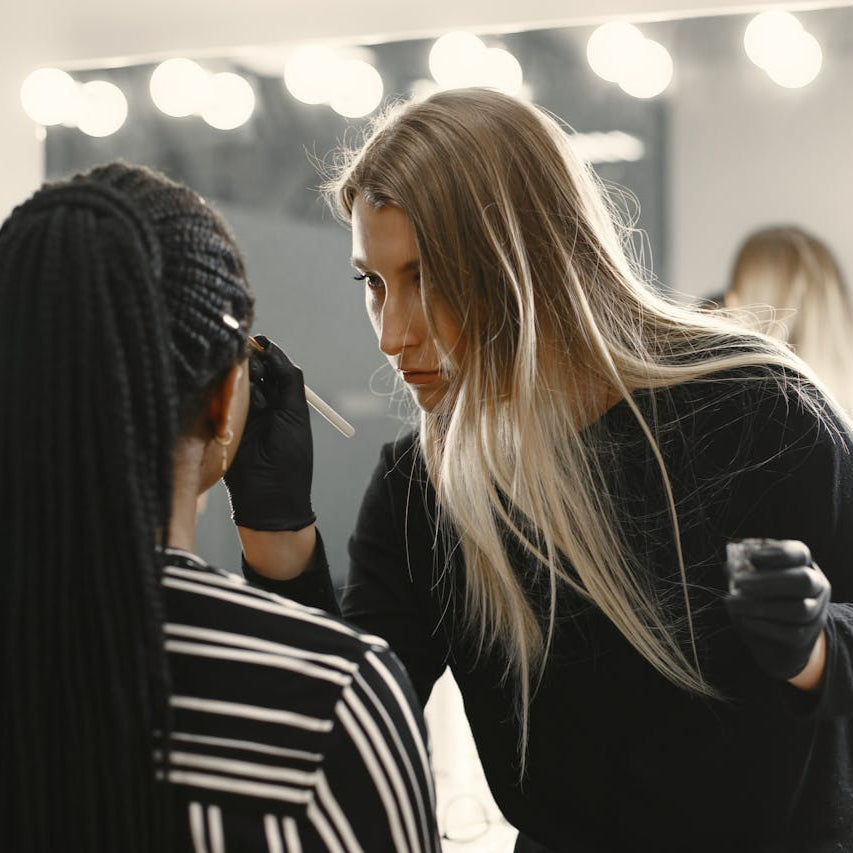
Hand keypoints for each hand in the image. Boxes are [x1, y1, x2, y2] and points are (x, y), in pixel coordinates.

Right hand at [223, 335, 315, 530]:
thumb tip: (273, 349)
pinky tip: (225, 397)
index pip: (271, 367)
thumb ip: (288, 380)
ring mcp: (237, 416)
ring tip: (243, 389)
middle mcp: (259, 406)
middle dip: (250, 365)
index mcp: (282, 402)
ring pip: (233, 385)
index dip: (265, 353)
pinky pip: (215, 402)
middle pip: (250, 371)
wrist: (269, 500)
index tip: (257, 341)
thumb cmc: (290, 459)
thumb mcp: (294, 415)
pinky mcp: (217, 427)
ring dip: (237, 380)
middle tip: (250, 367)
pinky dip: (220, 395)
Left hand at [725, 538, 829, 680]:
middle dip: (769, 581)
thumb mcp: (750, 578)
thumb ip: (742, 570)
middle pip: (803, 581)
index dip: (777, 554)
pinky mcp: (808, 637)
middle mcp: (816, 586)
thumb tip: (731, 566)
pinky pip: (793, 633)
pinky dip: (765, 626)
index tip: (751, 557)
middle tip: (739, 583)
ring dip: (761, 606)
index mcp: (803, 564)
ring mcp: (816, 613)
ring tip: (733, 603)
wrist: (773, 636)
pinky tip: (745, 620)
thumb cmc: (759, 596)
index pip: (800, 554)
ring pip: (799, 609)